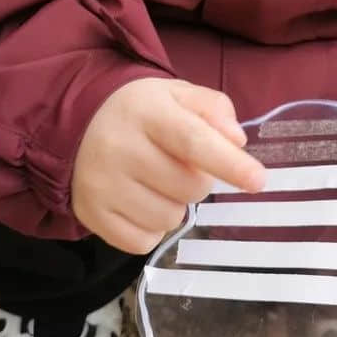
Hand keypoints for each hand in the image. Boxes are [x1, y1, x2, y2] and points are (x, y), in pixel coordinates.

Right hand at [72, 78, 265, 253]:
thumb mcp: (177, 94)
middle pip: (190, 187)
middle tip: (178, 163)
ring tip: (155, 181)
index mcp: (147, 111)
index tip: (258, 180)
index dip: (228, 163)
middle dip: (198, 180)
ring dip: (175, 204)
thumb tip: (236, 141)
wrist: (78, 124)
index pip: (193, 140)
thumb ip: (214, 109)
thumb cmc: (141, 111)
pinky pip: (144, 241)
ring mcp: (102, 185)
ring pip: (170, 218)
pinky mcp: (91, 215)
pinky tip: (139, 201)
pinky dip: (151, 227)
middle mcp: (119, 148)